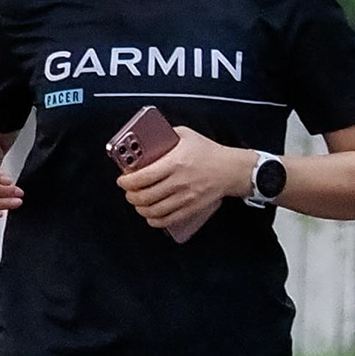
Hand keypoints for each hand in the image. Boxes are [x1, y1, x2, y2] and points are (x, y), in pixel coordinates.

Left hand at [119, 126, 248, 239]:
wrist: (231, 169)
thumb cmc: (209, 152)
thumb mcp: (186, 135)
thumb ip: (166, 135)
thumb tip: (147, 138)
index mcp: (175, 163)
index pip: (143, 177)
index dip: (127, 182)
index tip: (122, 180)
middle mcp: (179, 182)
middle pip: (145, 196)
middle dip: (130, 195)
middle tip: (128, 191)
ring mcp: (185, 197)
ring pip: (153, 211)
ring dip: (140, 208)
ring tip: (137, 202)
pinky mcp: (191, 208)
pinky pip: (167, 220)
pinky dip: (154, 220)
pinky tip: (150, 215)